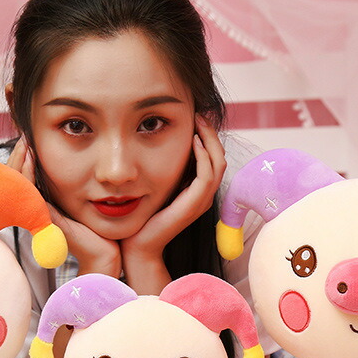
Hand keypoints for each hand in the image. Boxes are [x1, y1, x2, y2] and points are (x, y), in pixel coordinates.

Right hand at [8, 136, 120, 277]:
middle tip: (24, 136)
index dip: (21, 160)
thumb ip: (72, 188)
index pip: (22, 180)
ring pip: (18, 185)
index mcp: (41, 207)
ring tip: (26, 143)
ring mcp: (37, 215)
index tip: (28, 139)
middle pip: (15, 181)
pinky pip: (29, 194)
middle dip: (18, 156)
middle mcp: (35, 211)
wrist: (105, 252)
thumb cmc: (98, 229)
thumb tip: (72, 164)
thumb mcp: (82, 203)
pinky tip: (33, 158)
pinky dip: (27, 174)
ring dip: (20, 161)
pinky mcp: (44, 219)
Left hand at [120, 117, 225, 289]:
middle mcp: (203, 195)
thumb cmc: (141, 217)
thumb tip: (157, 140)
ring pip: (218, 163)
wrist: (137, 246)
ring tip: (199, 120)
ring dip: (210, 139)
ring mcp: (201, 201)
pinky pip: (206, 176)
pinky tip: (192, 140)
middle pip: (220, 156)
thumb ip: (162, 167)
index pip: (213, 157)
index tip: (195, 115)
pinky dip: (203, 156)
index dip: (208, 135)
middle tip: (200, 112)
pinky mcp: (193, 206)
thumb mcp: (154, 185)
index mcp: (197, 191)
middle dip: (211, 132)